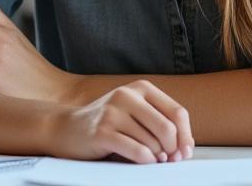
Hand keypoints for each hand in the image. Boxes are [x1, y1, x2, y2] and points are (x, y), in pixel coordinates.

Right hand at [47, 80, 193, 163]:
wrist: (66, 129)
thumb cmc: (106, 124)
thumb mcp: (135, 114)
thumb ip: (158, 122)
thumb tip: (184, 147)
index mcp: (141, 88)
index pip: (177, 112)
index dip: (186, 136)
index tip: (185, 152)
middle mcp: (127, 95)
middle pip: (167, 128)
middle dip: (173, 149)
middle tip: (169, 160)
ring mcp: (113, 112)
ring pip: (152, 142)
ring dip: (156, 157)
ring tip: (151, 160)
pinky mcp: (102, 131)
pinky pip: (136, 151)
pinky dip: (144, 161)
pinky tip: (143, 162)